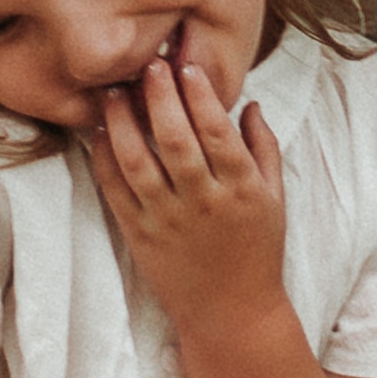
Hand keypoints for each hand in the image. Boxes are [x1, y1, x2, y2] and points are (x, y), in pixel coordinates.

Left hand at [88, 54, 291, 335]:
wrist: (231, 314)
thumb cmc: (258, 251)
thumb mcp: (275, 199)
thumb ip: (264, 148)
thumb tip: (251, 103)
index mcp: (241, 189)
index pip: (218, 132)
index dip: (201, 96)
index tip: (187, 66)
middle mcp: (203, 202)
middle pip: (176, 139)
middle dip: (160, 96)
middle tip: (149, 63)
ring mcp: (167, 219)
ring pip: (138, 160)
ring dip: (124, 121)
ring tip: (115, 91)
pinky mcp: (139, 235)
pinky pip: (115, 190)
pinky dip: (104, 157)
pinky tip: (101, 131)